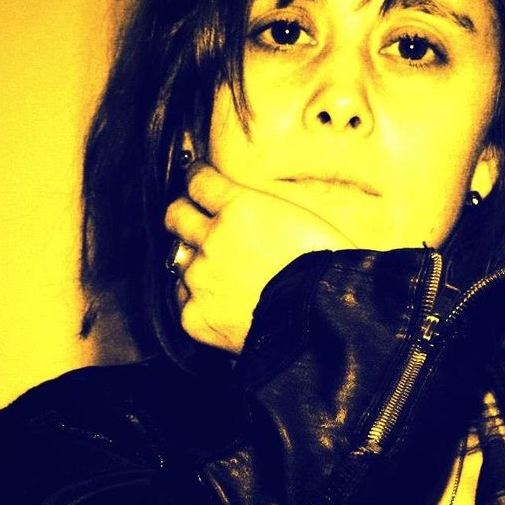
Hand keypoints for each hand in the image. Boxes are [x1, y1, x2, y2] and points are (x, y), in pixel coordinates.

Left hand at [164, 164, 356, 353]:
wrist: (326, 323)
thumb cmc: (328, 271)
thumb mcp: (301, 220)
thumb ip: (262, 210)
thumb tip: (247, 208)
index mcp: (240, 208)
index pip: (198, 182)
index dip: (198, 181)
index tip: (198, 182)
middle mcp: (213, 238)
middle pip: (175, 215)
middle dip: (185, 215)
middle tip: (197, 223)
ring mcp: (200, 279)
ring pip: (179, 260)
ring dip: (196, 263)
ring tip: (223, 276)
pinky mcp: (194, 316)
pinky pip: (184, 300)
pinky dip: (200, 300)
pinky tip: (223, 305)